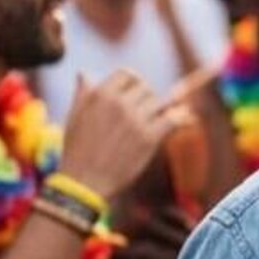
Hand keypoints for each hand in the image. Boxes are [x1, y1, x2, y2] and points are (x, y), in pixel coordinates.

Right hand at [59, 70, 195, 202]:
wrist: (82, 185)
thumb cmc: (77, 151)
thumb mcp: (73, 118)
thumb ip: (83, 93)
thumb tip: (84, 72)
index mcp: (101, 95)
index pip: (127, 74)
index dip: (130, 83)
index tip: (131, 94)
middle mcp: (121, 103)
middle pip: (145, 87)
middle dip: (143, 99)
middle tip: (139, 114)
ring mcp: (136, 119)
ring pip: (159, 102)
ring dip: (157, 111)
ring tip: (151, 122)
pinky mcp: (150, 137)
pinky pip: (173, 118)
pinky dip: (180, 118)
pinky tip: (184, 119)